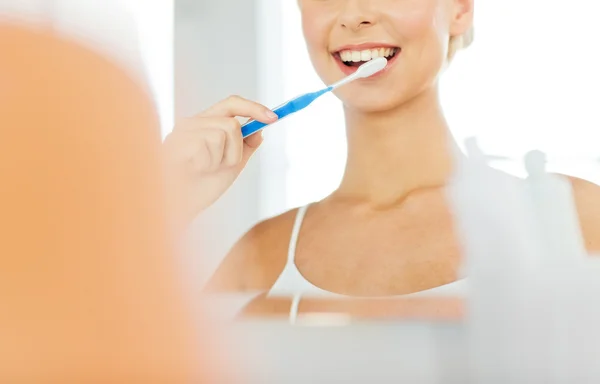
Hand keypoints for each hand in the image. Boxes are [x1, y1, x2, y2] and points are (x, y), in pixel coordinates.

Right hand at [163, 95, 277, 225]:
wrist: (179, 207)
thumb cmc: (201, 186)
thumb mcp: (231, 164)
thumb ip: (245, 146)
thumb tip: (260, 131)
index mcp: (205, 124)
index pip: (232, 104)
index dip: (254, 108)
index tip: (274, 118)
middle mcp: (193, 122)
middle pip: (232, 123)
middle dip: (235, 149)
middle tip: (222, 166)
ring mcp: (183, 131)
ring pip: (224, 133)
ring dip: (222, 158)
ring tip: (205, 170)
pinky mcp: (176, 140)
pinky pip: (208, 144)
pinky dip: (208, 163)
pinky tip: (195, 170)